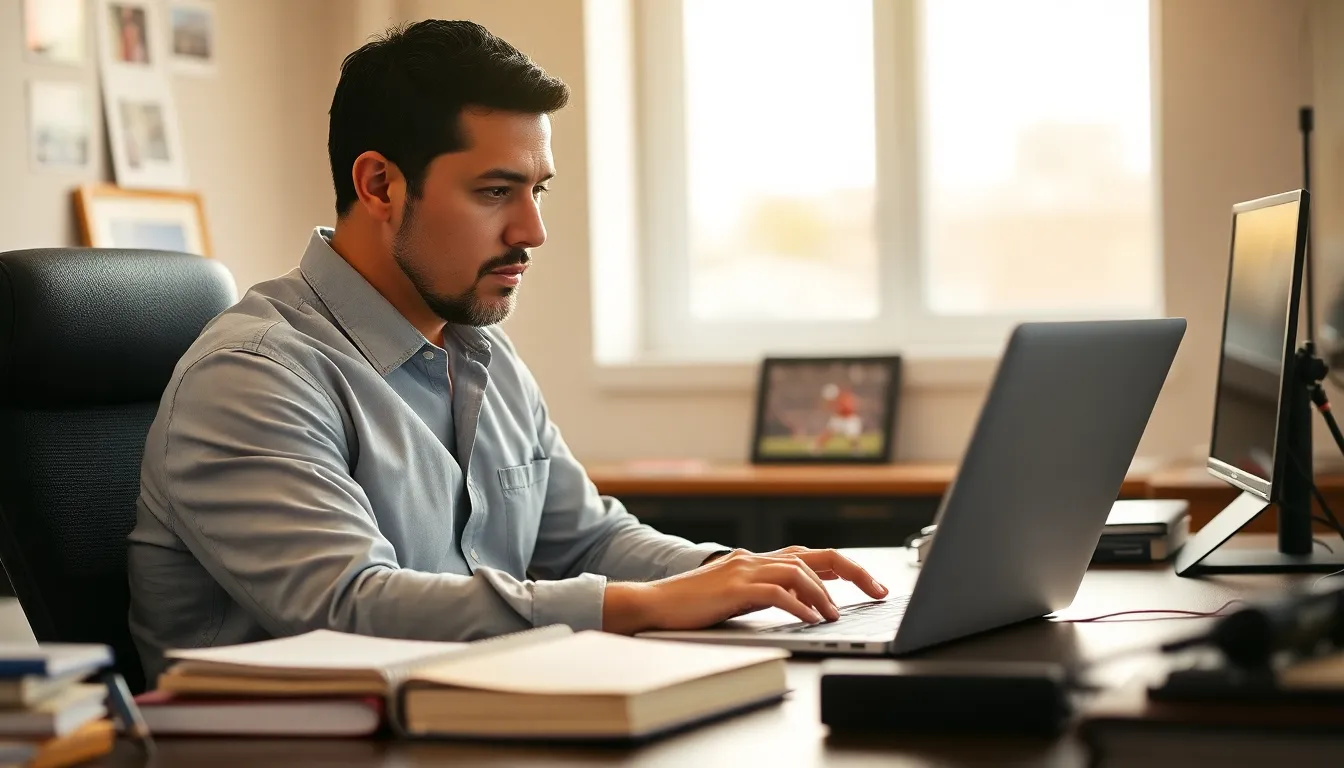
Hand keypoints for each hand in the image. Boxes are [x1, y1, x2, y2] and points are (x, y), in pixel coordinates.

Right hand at [603, 546, 887, 634]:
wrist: (654, 604)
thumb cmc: (693, 606)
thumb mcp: (737, 596)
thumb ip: (766, 593)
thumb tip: (803, 604)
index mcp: (758, 560)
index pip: (812, 556)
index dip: (847, 568)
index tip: (871, 585)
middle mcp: (756, 558)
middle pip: (817, 556)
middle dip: (855, 572)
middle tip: (879, 592)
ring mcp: (745, 570)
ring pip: (801, 572)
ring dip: (825, 595)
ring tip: (837, 616)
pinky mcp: (735, 587)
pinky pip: (778, 593)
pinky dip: (800, 606)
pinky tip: (812, 621)